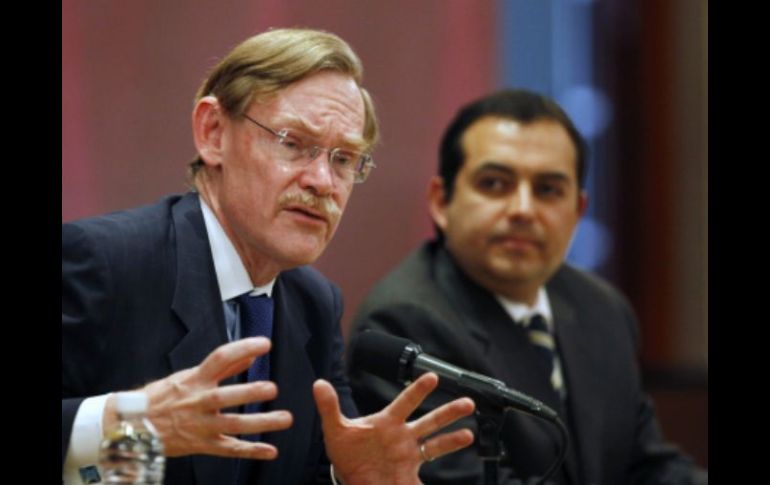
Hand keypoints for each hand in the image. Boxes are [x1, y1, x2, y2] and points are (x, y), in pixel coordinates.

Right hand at [104, 337, 292, 459]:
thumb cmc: (160, 398)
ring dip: (261, 422)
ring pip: (233, 424)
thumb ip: (222, 367)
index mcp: (195, 379)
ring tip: (285, 419)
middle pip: (226, 396)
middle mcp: (199, 401)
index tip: (265, 344)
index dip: (243, 348)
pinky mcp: (202, 444)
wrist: (132, 426)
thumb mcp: (187, 376)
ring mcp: (201, 424)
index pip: (221, 358)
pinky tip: (270, 450)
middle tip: (272, 389)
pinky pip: (229, 448)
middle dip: (249, 392)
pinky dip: (251, 451)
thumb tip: (250, 356)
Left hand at [314, 373, 474, 484]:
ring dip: (452, 440)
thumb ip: (329, 407)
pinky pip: (423, 482)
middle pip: (430, 421)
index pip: (405, 402)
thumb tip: (318, 384)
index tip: (432, 377)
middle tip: (468, 402)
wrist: (350, 476)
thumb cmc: (347, 450)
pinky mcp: (408, 476)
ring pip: (435, 446)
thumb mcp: (336, 429)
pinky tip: (451, 477)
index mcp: (388, 422)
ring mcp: (408, 456)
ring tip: (470, 435)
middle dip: (448, 413)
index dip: (418, 390)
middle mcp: (403, 437)